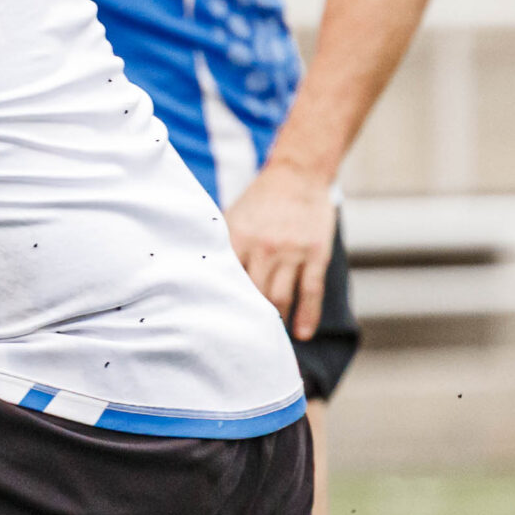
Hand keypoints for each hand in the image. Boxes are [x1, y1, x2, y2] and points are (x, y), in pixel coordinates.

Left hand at [224, 161, 334, 338]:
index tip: (212, 326)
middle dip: (246, 318)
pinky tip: (301, 334)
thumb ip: (221, 245)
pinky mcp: (316, 254)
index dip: (219, 304)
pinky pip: (311, 291)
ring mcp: (291, 252)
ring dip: (274, 320)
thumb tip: (198, 274)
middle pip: (252, 294)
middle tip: (240, 340)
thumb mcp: (232, 216)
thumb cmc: (260, 199)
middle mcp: (263, 247)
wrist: (297, 174)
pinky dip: (307, 316)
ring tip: (268, 338)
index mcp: (237, 237)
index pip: (225, 280)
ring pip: (280, 297)